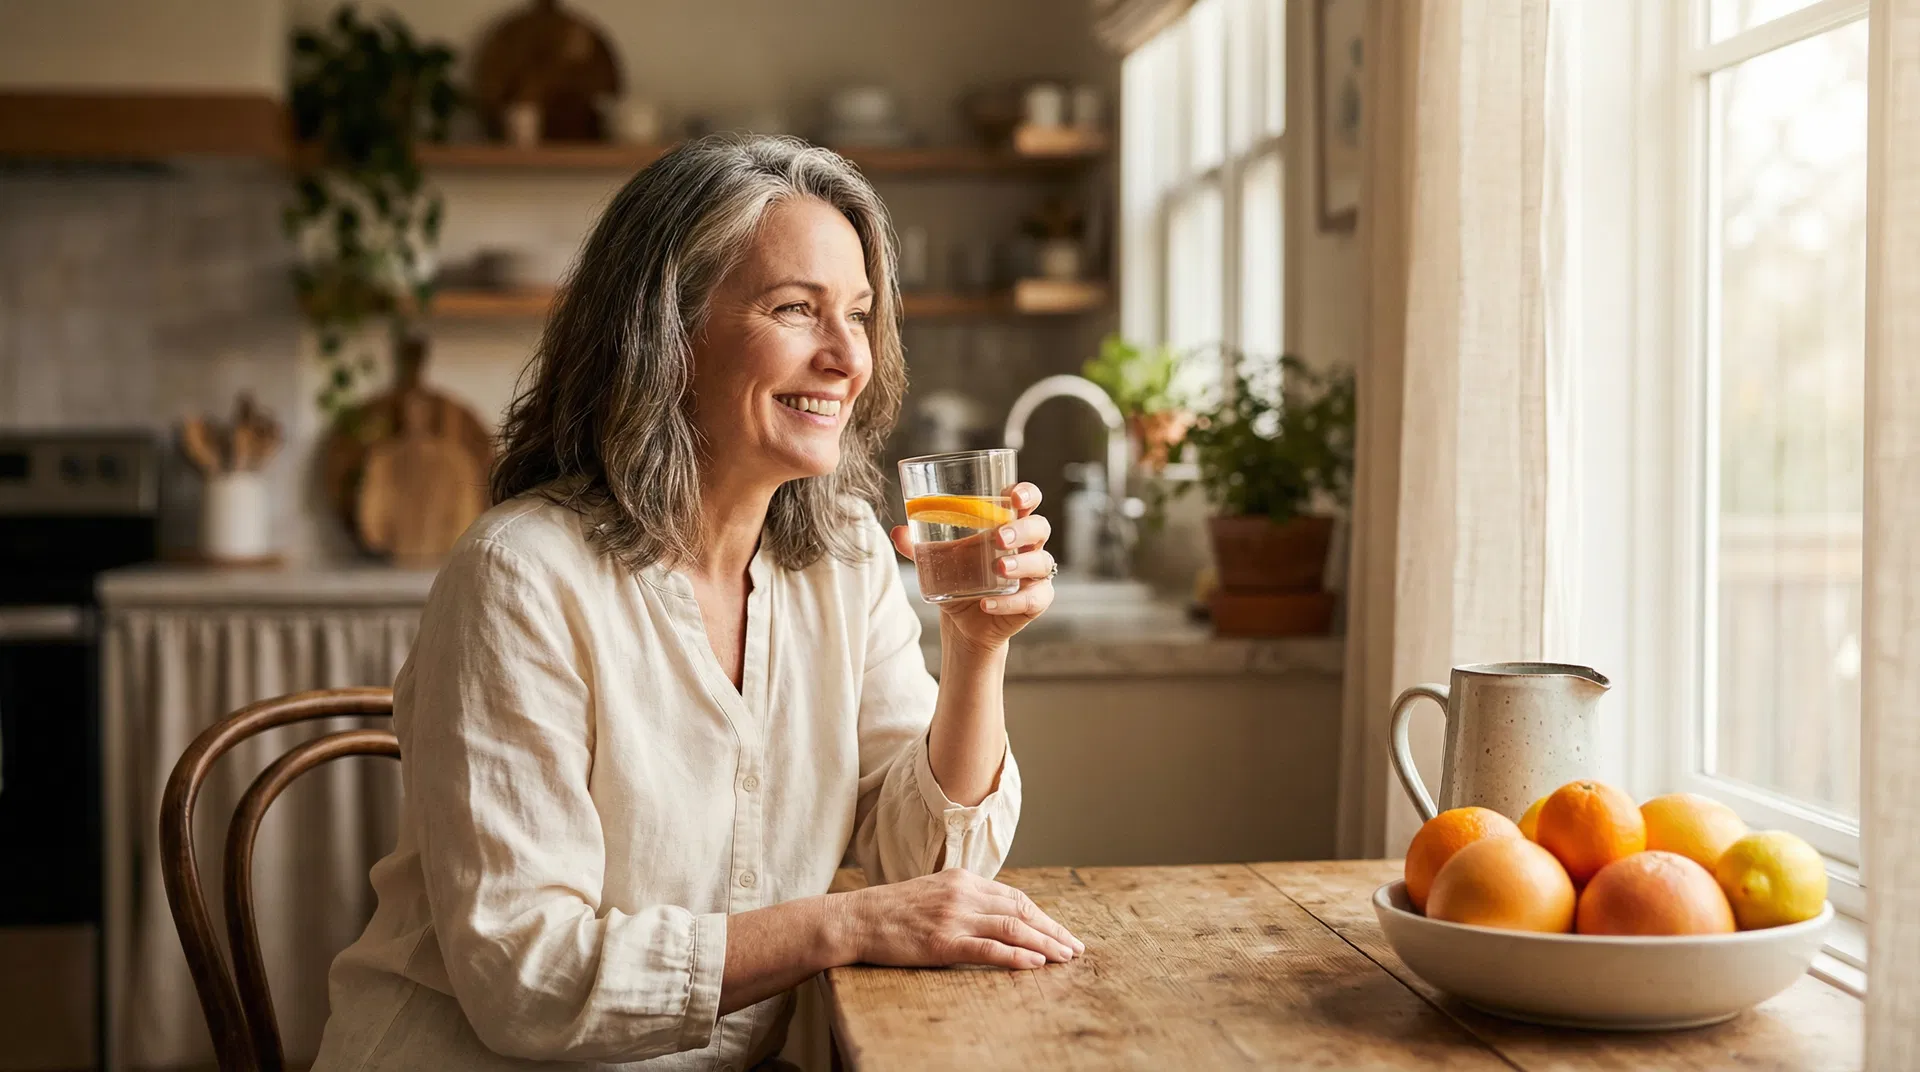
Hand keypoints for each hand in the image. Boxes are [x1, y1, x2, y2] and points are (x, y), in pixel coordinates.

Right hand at [839, 868, 1084, 969]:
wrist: (855, 919)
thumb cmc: (892, 911)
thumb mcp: (933, 893)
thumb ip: (964, 900)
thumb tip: (996, 915)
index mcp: (963, 879)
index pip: (1014, 897)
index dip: (1043, 916)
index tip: (1061, 932)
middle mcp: (963, 893)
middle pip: (1021, 910)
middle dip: (1053, 930)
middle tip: (1075, 948)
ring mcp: (953, 917)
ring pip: (1011, 929)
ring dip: (1044, 944)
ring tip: (1065, 958)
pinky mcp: (942, 941)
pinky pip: (987, 949)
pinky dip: (1015, 956)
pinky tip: (1035, 963)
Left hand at [891, 482, 1054, 653]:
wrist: (963, 622)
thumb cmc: (959, 578)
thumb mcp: (938, 560)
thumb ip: (918, 546)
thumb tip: (897, 531)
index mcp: (1009, 525)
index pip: (1027, 501)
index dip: (1027, 493)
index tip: (1014, 496)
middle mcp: (1028, 546)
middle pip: (1040, 527)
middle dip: (1023, 529)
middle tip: (999, 537)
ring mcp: (1034, 575)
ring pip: (1042, 562)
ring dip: (1021, 563)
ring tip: (998, 568)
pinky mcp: (1035, 601)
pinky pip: (1033, 599)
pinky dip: (1010, 602)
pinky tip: (987, 603)